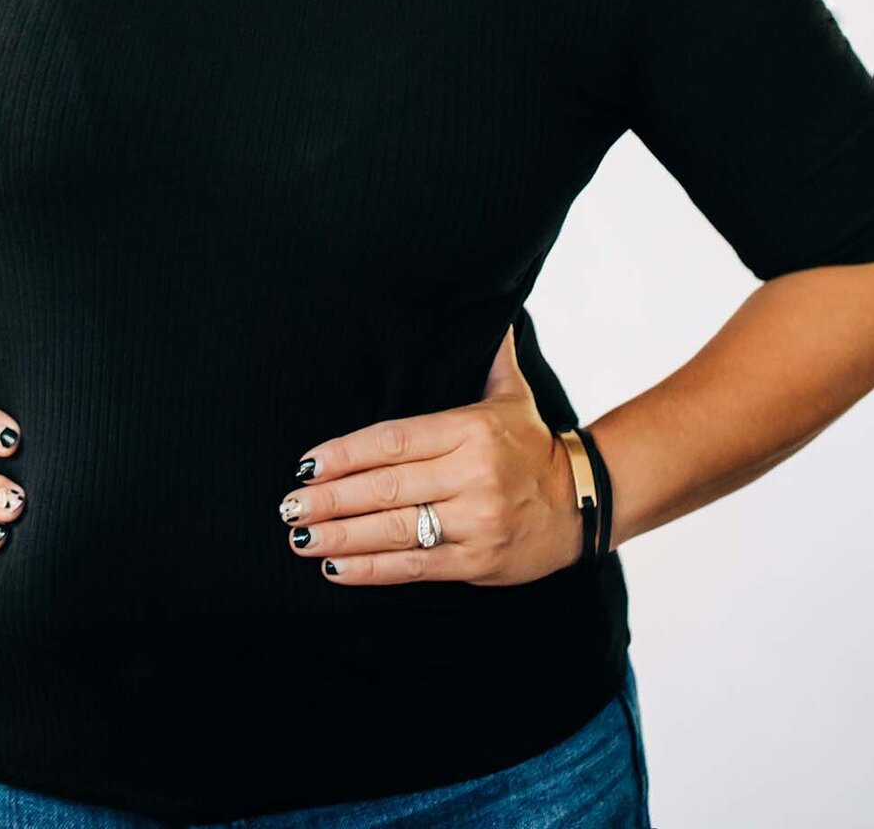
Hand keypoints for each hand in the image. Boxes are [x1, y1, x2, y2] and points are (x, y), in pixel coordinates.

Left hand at [277, 323, 583, 586]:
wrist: (585, 502)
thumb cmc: (532, 445)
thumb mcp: (513, 393)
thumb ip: (490, 355)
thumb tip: (489, 305)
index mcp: (470, 429)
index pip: (393, 440)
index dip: (346, 453)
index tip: (307, 465)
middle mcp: (472, 474)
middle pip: (387, 487)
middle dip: (332, 498)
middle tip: (288, 504)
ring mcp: (475, 521)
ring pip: (395, 530)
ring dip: (341, 535)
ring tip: (299, 537)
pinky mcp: (478, 562)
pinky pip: (415, 566)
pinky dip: (372, 569)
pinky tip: (336, 567)